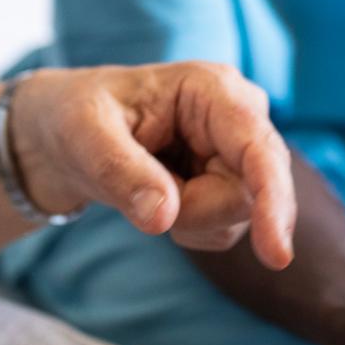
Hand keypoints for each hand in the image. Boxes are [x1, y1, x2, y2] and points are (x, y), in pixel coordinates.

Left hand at [7, 62, 295, 268]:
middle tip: (140, 198)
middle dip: (196, 212)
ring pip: (236, 216)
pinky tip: (161, 197)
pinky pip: (225, 228)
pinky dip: (189, 227)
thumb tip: (163, 216)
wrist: (67, 135)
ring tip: (144, 186)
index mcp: (212, 89)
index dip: (272, 199)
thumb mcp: (84, 137)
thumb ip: (122, 172)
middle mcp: (239, 117)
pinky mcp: (234, 181)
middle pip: (249, 193)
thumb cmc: (76, 118)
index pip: (258, 149)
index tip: (277, 255)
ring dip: (187, 220)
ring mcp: (239, 152)